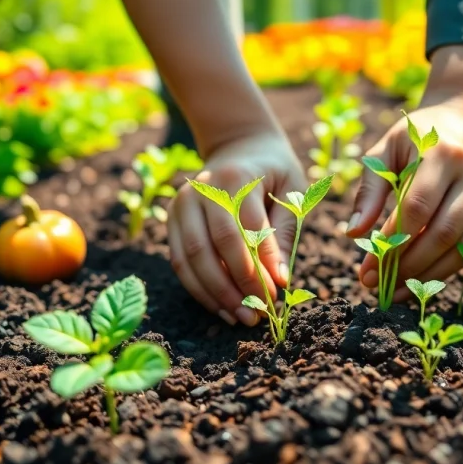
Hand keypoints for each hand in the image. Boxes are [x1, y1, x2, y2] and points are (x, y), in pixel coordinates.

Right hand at [168, 130, 306, 325]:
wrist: (240, 146)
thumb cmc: (274, 172)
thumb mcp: (291, 192)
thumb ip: (284, 234)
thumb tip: (280, 279)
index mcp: (235, 177)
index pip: (248, 228)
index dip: (262, 265)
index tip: (277, 294)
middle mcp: (202, 189)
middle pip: (214, 245)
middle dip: (237, 285)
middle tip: (257, 314)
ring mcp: (181, 204)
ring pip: (191, 258)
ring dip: (216, 294)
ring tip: (241, 317)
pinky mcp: (171, 219)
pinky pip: (180, 262)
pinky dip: (199, 289)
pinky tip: (221, 307)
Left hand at [346, 45, 462, 298]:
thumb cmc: (419, 135)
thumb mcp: (387, 148)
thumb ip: (369, 189)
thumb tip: (353, 234)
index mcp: (442, 153)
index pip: (416, 208)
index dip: (391, 243)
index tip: (366, 268)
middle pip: (441, 232)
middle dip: (407, 266)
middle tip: (378, 284)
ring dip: (429, 274)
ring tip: (399, 288)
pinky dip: (451, 267)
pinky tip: (425, 276)